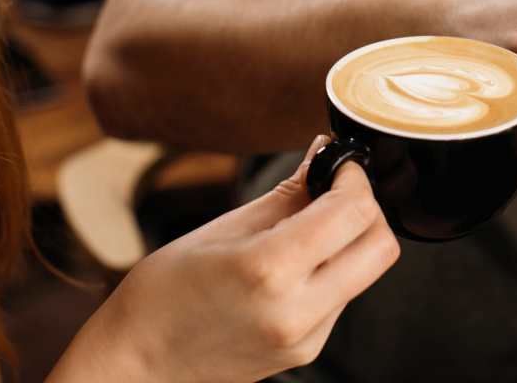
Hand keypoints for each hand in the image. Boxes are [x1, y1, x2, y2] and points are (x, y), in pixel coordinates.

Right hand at [57, 136, 399, 382]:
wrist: (137, 363)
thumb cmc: (163, 293)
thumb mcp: (224, 228)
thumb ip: (288, 193)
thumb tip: (324, 155)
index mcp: (271, 270)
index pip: (353, 214)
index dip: (355, 178)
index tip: (341, 163)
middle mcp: (297, 310)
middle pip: (380, 247)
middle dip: (366, 209)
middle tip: (335, 189)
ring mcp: (306, 338)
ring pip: (366, 273)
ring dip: (350, 240)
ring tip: (305, 226)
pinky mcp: (306, 351)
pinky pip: (342, 297)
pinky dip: (333, 269)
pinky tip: (296, 261)